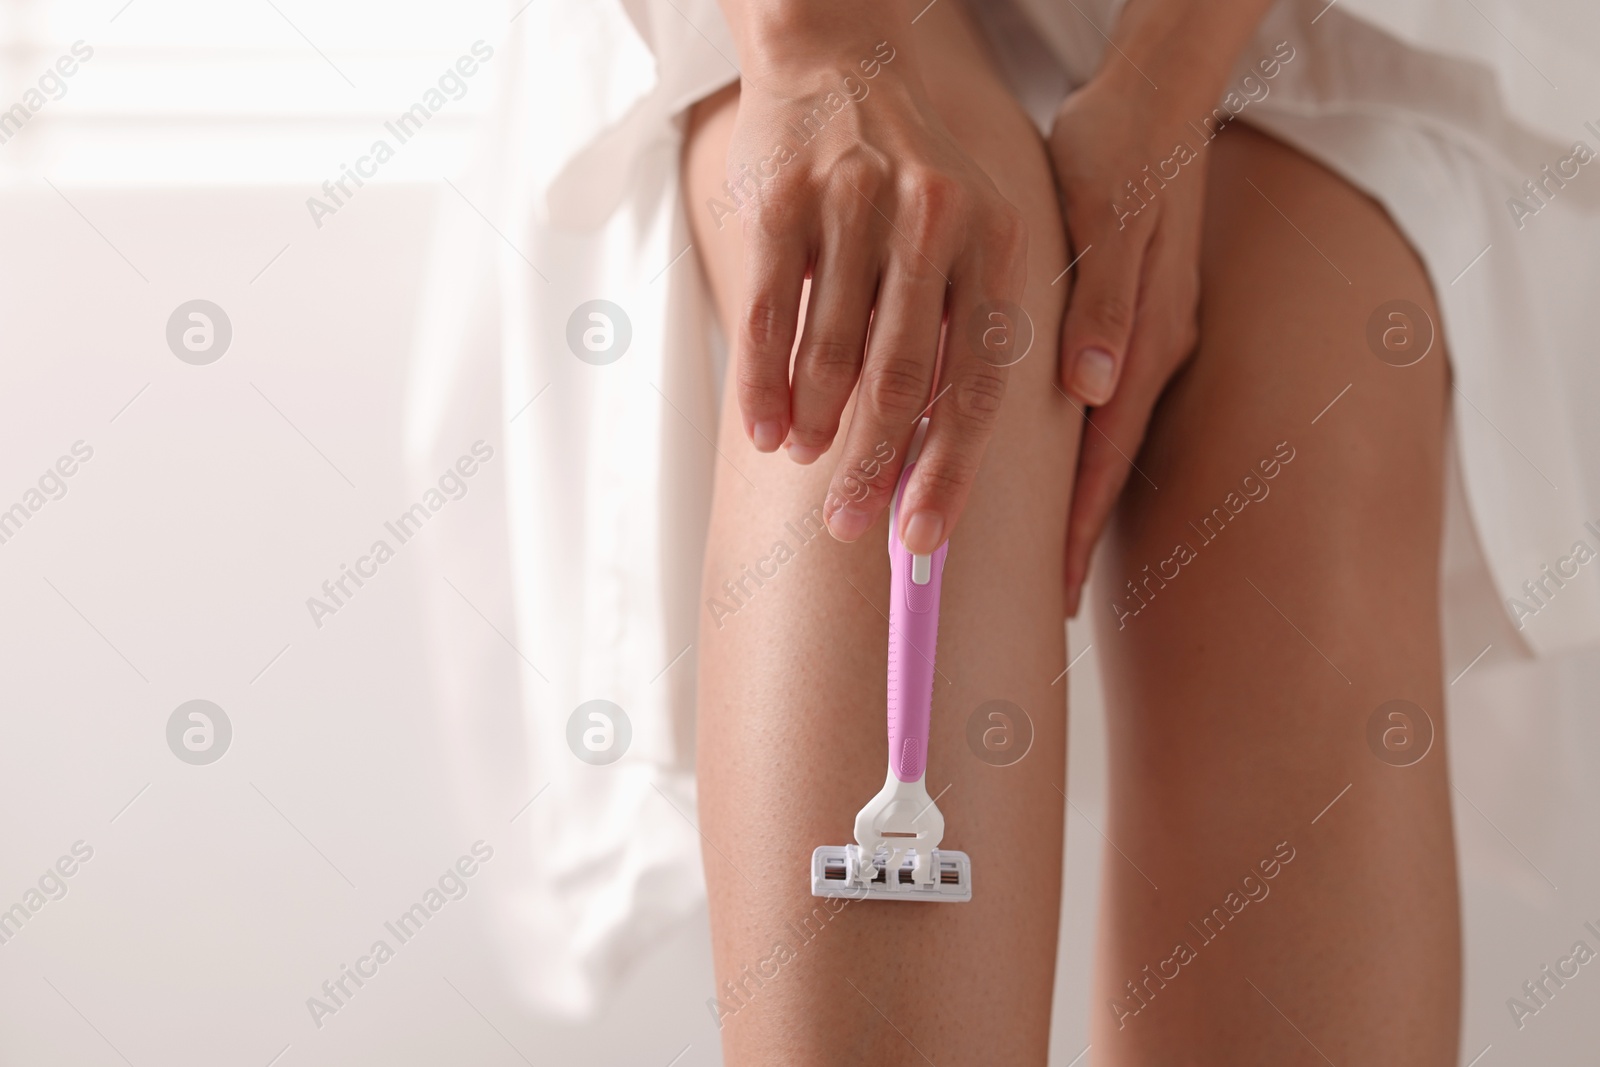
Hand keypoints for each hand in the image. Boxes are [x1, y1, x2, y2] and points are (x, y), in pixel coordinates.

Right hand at [723, 44, 1026, 553]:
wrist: (839, 57)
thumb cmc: (907, 177)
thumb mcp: (966, 236)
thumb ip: (960, 330)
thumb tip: (932, 462)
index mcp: (995, 240)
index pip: (978, 379)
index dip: (949, 469)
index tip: (921, 540)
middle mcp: (933, 222)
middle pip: (902, 380)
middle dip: (871, 467)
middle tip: (848, 527)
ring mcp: (854, 207)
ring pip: (831, 354)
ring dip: (815, 426)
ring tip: (806, 459)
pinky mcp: (784, 202)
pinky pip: (770, 320)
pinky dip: (763, 387)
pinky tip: (763, 431)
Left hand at [1049, 76, 1206, 613]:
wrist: (1156, 94)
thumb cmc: (1120, 148)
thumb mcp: (1109, 216)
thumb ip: (1105, 304)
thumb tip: (1096, 389)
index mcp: (1143, 337)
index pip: (1104, 457)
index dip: (1077, 527)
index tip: (1054, 592)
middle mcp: (1148, 350)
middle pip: (1104, 465)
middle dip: (1074, 534)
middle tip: (1044, 602)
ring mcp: (1142, 337)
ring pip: (1100, 440)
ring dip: (1071, 498)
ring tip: (1042, 555)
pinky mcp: (1130, 318)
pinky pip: (1098, 403)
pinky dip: (1072, 446)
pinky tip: (1045, 464)